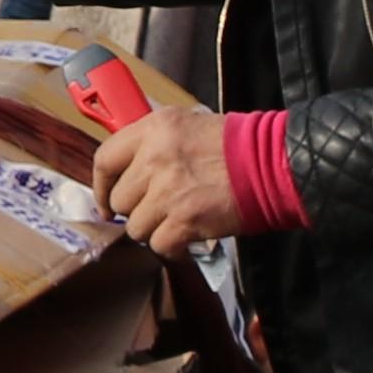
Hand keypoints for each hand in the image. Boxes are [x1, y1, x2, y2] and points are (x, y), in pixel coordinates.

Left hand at [89, 82, 233, 254]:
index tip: (107, 201)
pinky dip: (172, 247)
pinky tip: (187, 237)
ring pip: (136, 227)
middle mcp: (155, 159)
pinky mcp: (184, 220)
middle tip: (158, 210)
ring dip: (155, 229)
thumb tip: (130, 172)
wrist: (272, 164)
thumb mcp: (188, 125)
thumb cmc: (236, 145)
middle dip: (137, 210)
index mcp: (153, 130)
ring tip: (177, 221)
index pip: (105, 159)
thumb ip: (154, 144)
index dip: (100, 186)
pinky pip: (159, 245)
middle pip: (120, 200)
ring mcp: (168, 192)